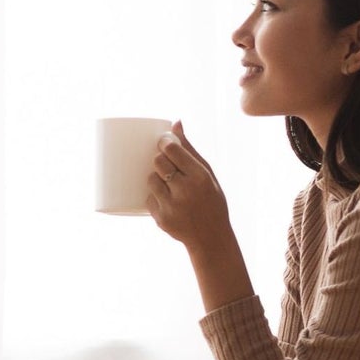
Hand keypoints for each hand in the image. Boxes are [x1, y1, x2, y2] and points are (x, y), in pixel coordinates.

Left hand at [146, 121, 230, 247]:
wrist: (211, 237)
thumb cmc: (211, 200)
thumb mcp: (208, 174)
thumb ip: (190, 150)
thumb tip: (175, 123)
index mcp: (200, 177)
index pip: (173, 150)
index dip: (164, 143)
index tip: (163, 142)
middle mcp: (185, 190)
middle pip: (158, 162)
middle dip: (159, 160)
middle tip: (165, 164)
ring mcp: (171, 206)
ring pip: (150, 180)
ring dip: (156, 178)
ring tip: (168, 184)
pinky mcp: (160, 218)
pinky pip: (148, 198)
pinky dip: (155, 197)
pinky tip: (168, 201)